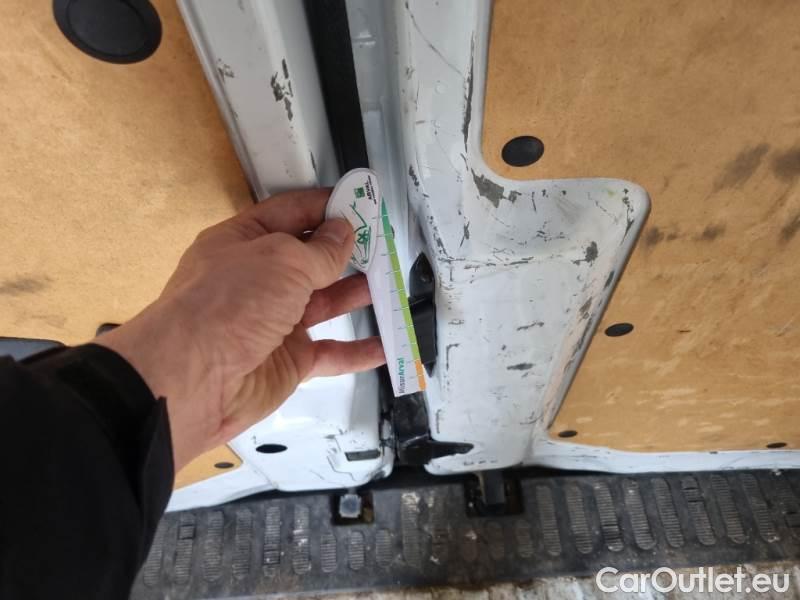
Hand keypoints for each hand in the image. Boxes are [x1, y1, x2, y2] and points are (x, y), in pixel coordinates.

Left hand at [96, 189, 385, 469]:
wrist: (195, 380)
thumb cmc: (224, 307)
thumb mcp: (281, 260)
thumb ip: (320, 250)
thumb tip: (343, 233)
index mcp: (244, 242)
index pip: (290, 213)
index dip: (326, 207)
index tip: (361, 202)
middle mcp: (257, 280)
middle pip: (310, 259)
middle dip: (346, 250)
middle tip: (383, 243)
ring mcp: (273, 321)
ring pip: (324, 303)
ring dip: (356, 294)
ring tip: (388, 283)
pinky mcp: (288, 361)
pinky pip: (331, 353)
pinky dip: (358, 351)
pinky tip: (383, 345)